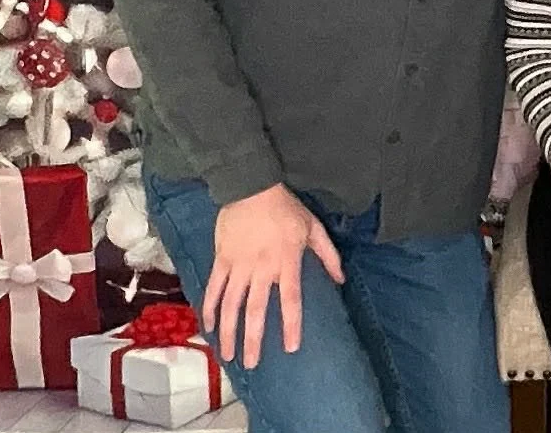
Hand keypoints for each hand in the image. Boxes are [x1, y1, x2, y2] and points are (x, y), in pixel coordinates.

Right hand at [202, 184, 343, 368]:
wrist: (251, 186)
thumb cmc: (286, 208)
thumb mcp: (313, 227)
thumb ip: (328, 255)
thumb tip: (340, 280)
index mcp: (286, 261)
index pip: (290, 300)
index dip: (291, 324)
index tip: (290, 347)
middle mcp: (261, 268)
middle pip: (255, 310)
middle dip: (253, 339)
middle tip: (252, 364)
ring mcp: (238, 265)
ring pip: (231, 304)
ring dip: (229, 332)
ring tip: (228, 355)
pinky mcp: (221, 258)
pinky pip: (214, 287)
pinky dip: (210, 308)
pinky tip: (209, 327)